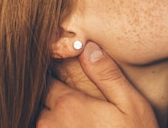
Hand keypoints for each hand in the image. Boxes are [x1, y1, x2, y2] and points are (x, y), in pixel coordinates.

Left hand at [38, 42, 157, 127]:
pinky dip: (50, 126)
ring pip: (38, 121)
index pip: (46, 80)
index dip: (52, 74)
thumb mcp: (130, 103)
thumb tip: (88, 47)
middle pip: (37, 102)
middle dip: (48, 96)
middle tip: (65, 94)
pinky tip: (72, 125)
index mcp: (69, 105)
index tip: (59, 71)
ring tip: (70, 115)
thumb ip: (107, 75)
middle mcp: (51, 124)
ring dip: (48, 116)